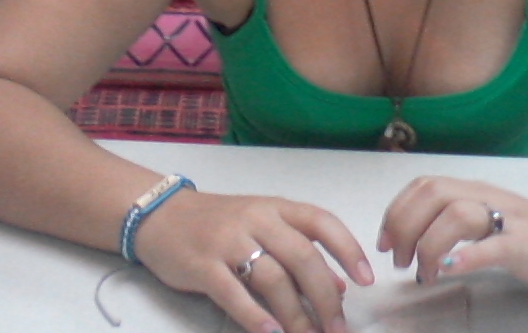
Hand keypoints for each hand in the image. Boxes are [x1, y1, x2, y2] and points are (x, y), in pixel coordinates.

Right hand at [136, 190, 374, 332]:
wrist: (161, 214)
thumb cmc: (220, 223)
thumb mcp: (263, 227)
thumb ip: (299, 252)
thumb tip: (338, 287)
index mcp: (276, 207)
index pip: (321, 221)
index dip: (347, 249)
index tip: (366, 279)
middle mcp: (256, 219)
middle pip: (301, 257)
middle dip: (325, 297)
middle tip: (338, 328)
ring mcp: (228, 241)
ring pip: (272, 278)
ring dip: (295, 314)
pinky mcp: (202, 264)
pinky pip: (233, 292)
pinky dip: (254, 316)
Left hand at [378, 177, 527, 299]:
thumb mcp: (491, 222)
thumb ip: (458, 223)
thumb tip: (413, 239)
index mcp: (476, 192)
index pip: (424, 185)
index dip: (396, 210)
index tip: (384, 242)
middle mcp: (488, 198)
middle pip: (433, 194)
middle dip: (404, 226)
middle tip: (399, 260)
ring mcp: (509, 220)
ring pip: (457, 215)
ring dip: (429, 245)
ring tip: (425, 273)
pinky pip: (493, 245)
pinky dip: (467, 255)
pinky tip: (451, 269)